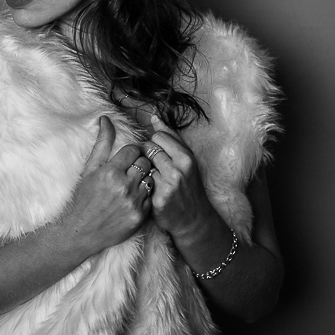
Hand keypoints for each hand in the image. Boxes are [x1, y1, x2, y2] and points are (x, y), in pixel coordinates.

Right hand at [60, 116, 152, 254]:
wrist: (81, 231)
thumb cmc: (83, 197)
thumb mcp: (90, 169)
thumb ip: (102, 143)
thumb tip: (106, 119)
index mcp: (110, 171)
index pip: (134, 150)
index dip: (130, 153)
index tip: (125, 159)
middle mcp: (124, 186)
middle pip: (146, 162)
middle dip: (139, 164)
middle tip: (129, 171)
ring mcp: (133, 202)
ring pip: (151, 179)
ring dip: (144, 179)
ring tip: (131, 184)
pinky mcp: (140, 217)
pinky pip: (151, 197)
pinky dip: (145, 196)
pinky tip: (132, 198)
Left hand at [143, 115, 218, 238]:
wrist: (194, 218)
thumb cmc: (189, 184)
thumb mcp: (187, 158)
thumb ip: (171, 136)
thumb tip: (154, 116)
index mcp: (186, 158)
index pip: (158, 137)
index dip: (154, 143)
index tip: (157, 152)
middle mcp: (177, 171)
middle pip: (148, 149)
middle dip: (146, 154)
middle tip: (151, 164)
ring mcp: (167, 186)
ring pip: (143, 165)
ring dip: (143, 168)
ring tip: (150, 175)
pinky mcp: (157, 201)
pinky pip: (141, 183)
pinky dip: (142, 183)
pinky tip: (148, 188)